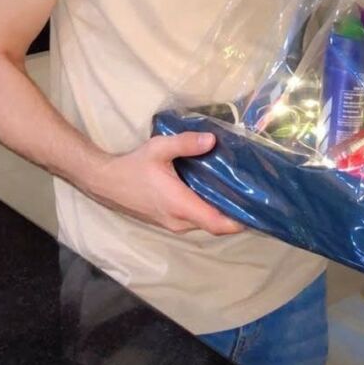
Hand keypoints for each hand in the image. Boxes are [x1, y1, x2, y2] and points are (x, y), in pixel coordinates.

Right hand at [87, 131, 244, 235]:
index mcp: (180, 205)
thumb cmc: (133, 166)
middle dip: (235, 213)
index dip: (239, 221)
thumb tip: (213, 140)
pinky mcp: (168, 220)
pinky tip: (215, 192)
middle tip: (254, 194)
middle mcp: (179, 221)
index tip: (258, 210)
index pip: (216, 223)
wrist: (105, 182)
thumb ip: (186, 143)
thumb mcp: (159, 148)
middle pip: (214, 224)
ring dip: (221, 212)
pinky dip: (208, 210)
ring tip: (239, 191)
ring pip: (204, 222)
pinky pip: (194, 220)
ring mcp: (172, 223)